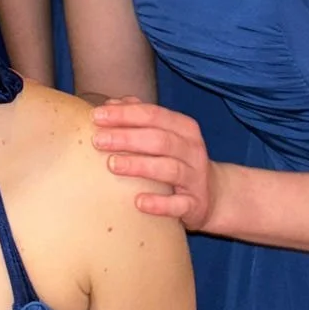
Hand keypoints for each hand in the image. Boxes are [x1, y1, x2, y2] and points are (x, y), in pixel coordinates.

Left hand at [91, 98, 215, 230]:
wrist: (212, 196)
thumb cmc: (177, 159)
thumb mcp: (164, 134)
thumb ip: (139, 117)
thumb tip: (109, 105)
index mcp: (184, 127)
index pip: (153, 114)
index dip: (124, 114)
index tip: (96, 117)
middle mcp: (192, 150)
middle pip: (159, 139)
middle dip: (127, 138)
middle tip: (98, 140)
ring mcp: (195, 178)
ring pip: (168, 169)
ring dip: (139, 165)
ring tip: (112, 165)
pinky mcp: (195, 205)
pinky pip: (178, 204)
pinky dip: (159, 204)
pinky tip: (138, 202)